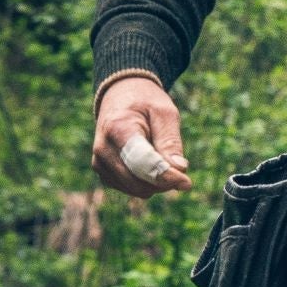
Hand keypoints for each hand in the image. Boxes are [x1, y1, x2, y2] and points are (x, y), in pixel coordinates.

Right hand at [91, 76, 192, 197]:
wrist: (120, 97)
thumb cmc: (146, 104)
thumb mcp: (164, 113)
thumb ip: (170, 142)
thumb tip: (179, 171)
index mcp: (117, 129)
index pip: (141, 162)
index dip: (165, 175)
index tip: (186, 182)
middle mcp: (103, 150)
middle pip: (138, 181)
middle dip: (164, 180)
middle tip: (180, 166)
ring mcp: (100, 164)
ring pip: (136, 189)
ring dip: (157, 182)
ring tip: (164, 156)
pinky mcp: (103, 173)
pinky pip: (131, 189)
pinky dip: (147, 182)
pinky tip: (152, 163)